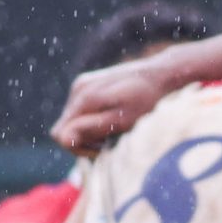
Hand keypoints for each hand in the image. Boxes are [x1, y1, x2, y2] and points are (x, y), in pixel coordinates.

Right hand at [52, 57, 172, 155]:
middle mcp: (78, 88)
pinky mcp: (89, 84)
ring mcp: (82, 84)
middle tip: (109, 142)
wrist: (161, 74)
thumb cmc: (146, 101)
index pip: (60, 135)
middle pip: (63, 128)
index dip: (79, 148)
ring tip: (113, 132)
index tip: (102, 148)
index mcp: (84, 97)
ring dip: (89, 132)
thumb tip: (62, 139)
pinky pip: (80, 112)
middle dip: (83, 141)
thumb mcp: (122, 120)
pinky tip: (112, 120)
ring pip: (72, 121)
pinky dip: (93, 121)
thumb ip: (92, 129)